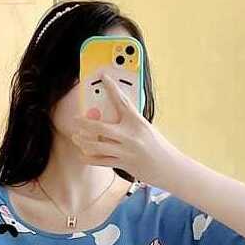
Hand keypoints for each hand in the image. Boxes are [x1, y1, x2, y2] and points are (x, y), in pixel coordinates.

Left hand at [71, 72, 184, 187]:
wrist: (169, 167)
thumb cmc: (158, 147)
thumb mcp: (147, 129)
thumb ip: (130, 123)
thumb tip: (111, 117)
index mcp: (138, 122)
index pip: (122, 101)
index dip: (111, 88)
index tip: (103, 77)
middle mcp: (130, 136)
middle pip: (100, 127)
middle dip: (84, 123)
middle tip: (75, 120)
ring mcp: (126, 151)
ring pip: (97, 145)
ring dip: (83, 141)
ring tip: (76, 137)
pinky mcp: (124, 164)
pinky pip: (101, 161)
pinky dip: (90, 158)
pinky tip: (82, 155)